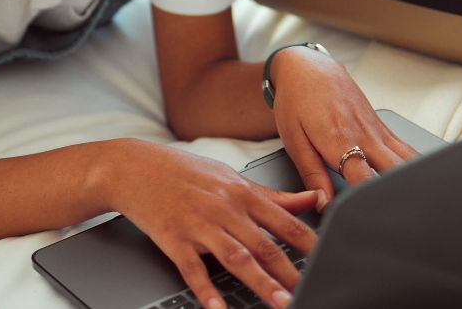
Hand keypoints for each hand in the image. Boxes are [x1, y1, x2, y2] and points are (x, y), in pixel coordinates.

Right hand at [106, 139, 318, 308]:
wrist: (134, 167)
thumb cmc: (184, 171)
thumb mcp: (231, 176)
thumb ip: (273, 195)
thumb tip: (313, 198)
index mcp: (242, 192)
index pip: (285, 221)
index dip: (310, 244)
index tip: (328, 261)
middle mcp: (225, 208)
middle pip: (265, 245)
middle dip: (290, 272)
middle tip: (311, 290)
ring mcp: (199, 225)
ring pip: (236, 258)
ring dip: (260, 283)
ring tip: (280, 303)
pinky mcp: (174, 240)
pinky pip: (193, 269)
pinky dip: (206, 290)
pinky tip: (218, 308)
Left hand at [269, 45, 420, 209]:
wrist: (308, 67)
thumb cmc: (297, 101)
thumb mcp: (295, 140)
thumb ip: (312, 175)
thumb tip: (324, 204)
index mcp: (340, 142)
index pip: (365, 180)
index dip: (371, 204)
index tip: (375, 223)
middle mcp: (365, 136)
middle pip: (396, 171)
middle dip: (404, 196)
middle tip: (412, 220)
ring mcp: (377, 130)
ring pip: (407, 159)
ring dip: (416, 180)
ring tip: (427, 206)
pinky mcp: (382, 125)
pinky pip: (405, 148)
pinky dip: (416, 164)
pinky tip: (424, 180)